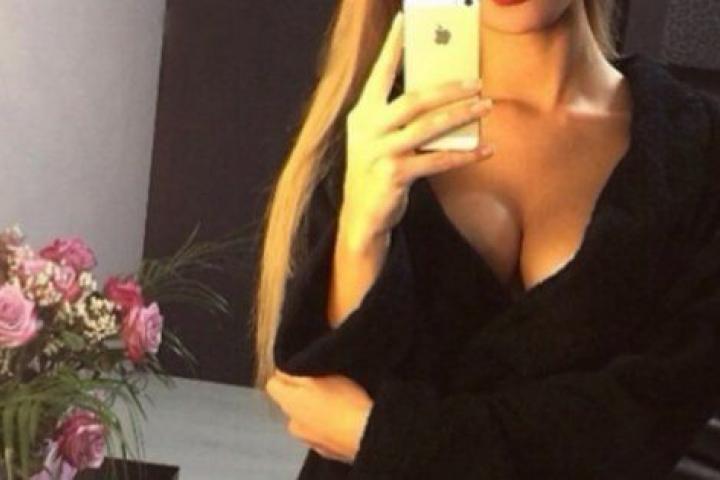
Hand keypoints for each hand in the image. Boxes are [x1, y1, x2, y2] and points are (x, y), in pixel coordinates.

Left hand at [264, 368, 373, 463]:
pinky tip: (343, 419)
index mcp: (288, 402)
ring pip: (306, 419)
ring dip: (315, 411)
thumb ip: (294, 372)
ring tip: (337, 402)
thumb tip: (281, 370)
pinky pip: (321, 433)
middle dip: (303, 393)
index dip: (286, 374)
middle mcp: (293, 423)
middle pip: (291, 402)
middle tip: (325, 383)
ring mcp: (308, 440)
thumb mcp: (318, 374)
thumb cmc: (343, 400)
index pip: (273, 384)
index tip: (303, 369)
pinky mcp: (326, 450)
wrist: (366, 434)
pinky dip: (328, 426)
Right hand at [340, 10, 494, 248]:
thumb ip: (397, 119)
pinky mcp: (392, 175)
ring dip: (461, 115)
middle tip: (477, 81)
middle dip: (448, 88)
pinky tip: (485, 149)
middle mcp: (367, 130)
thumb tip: (441, 98)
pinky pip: (436, 160)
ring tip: (486, 107)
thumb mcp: (378, 140)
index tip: (405, 21)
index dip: (392, 47)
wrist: (362, 216)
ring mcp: (378, 153)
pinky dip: (464, 154)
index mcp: (362, 116)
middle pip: (413, 99)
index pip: (379, 74)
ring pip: (427, 127)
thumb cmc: (376, 173)